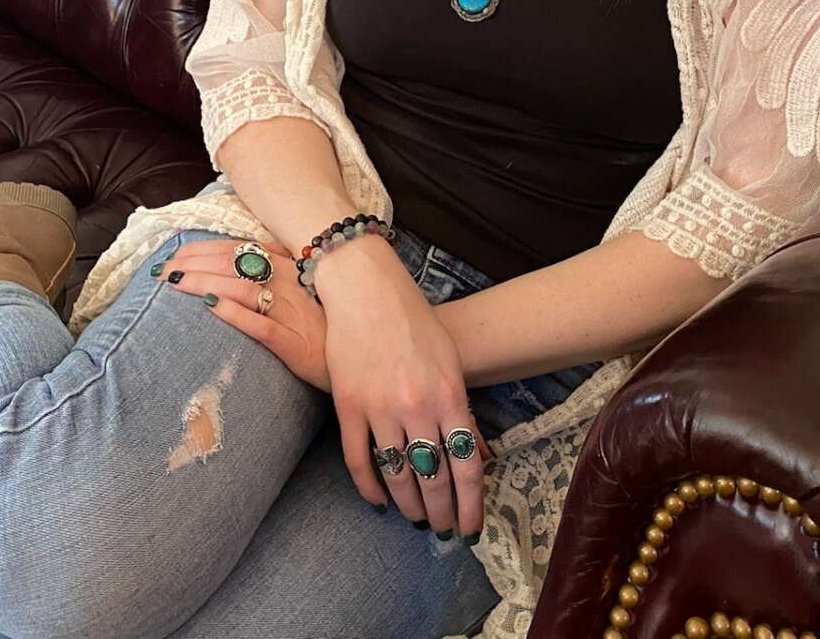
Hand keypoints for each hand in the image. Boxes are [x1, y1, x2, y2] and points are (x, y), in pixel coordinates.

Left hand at [160, 239, 330, 389]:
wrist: (359, 359)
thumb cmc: (324, 324)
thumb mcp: (300, 291)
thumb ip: (272, 273)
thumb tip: (231, 269)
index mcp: (289, 266)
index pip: (237, 249)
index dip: (201, 249)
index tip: (172, 254)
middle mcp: (289, 282)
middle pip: (233, 264)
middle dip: (193, 263)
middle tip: (161, 270)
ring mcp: (292, 311)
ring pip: (242, 288)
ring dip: (205, 282)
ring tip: (175, 283)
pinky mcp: (295, 342)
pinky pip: (261, 325)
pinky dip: (235, 313)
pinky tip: (211, 307)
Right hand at [314, 239, 489, 538]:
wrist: (366, 290)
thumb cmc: (414, 321)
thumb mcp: (450, 360)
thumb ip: (457, 406)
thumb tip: (469, 452)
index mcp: (450, 395)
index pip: (468, 466)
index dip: (471, 505)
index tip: (471, 527)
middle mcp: (417, 407)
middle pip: (435, 479)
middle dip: (442, 512)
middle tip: (444, 529)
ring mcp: (380, 408)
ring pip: (399, 475)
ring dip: (410, 505)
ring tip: (418, 519)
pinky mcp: (348, 406)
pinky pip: (359, 460)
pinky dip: (369, 487)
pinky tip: (378, 502)